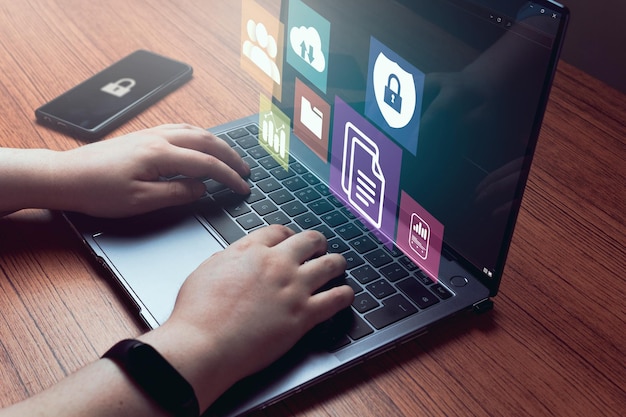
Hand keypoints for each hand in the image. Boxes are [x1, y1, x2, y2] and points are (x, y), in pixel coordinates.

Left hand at [53, 124, 249, 216]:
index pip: (206, 164)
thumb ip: (176, 193)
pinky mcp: (143, 136)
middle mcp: (158, 138)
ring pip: (194, 131)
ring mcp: (150, 134)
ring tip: (230, 156)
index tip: (243, 186)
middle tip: (245, 170)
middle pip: (206, 141)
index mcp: (160, 154)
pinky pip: (180, 129)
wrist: (66, 176)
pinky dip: (199, 136)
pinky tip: (200, 143)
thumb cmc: (98, 190)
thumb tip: (200, 188)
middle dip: (230, 155)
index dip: (228, 176)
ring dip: (216, 143)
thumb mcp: (140, 201)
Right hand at [141, 225, 353, 410]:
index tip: (291, 239)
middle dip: (316, 243)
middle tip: (318, 248)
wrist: (203, 344)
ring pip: (330, 264)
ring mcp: (293, 288)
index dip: (288, 234)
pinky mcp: (303, 315)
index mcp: (251, 252)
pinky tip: (345, 294)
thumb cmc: (197, 314)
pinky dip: (345, 294)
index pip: (278, 231)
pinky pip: (336, 298)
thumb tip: (236, 255)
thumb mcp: (206, 270)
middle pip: (309, 240)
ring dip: (337, 262)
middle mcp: (277, 265)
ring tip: (339, 265)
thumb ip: (228, 258)